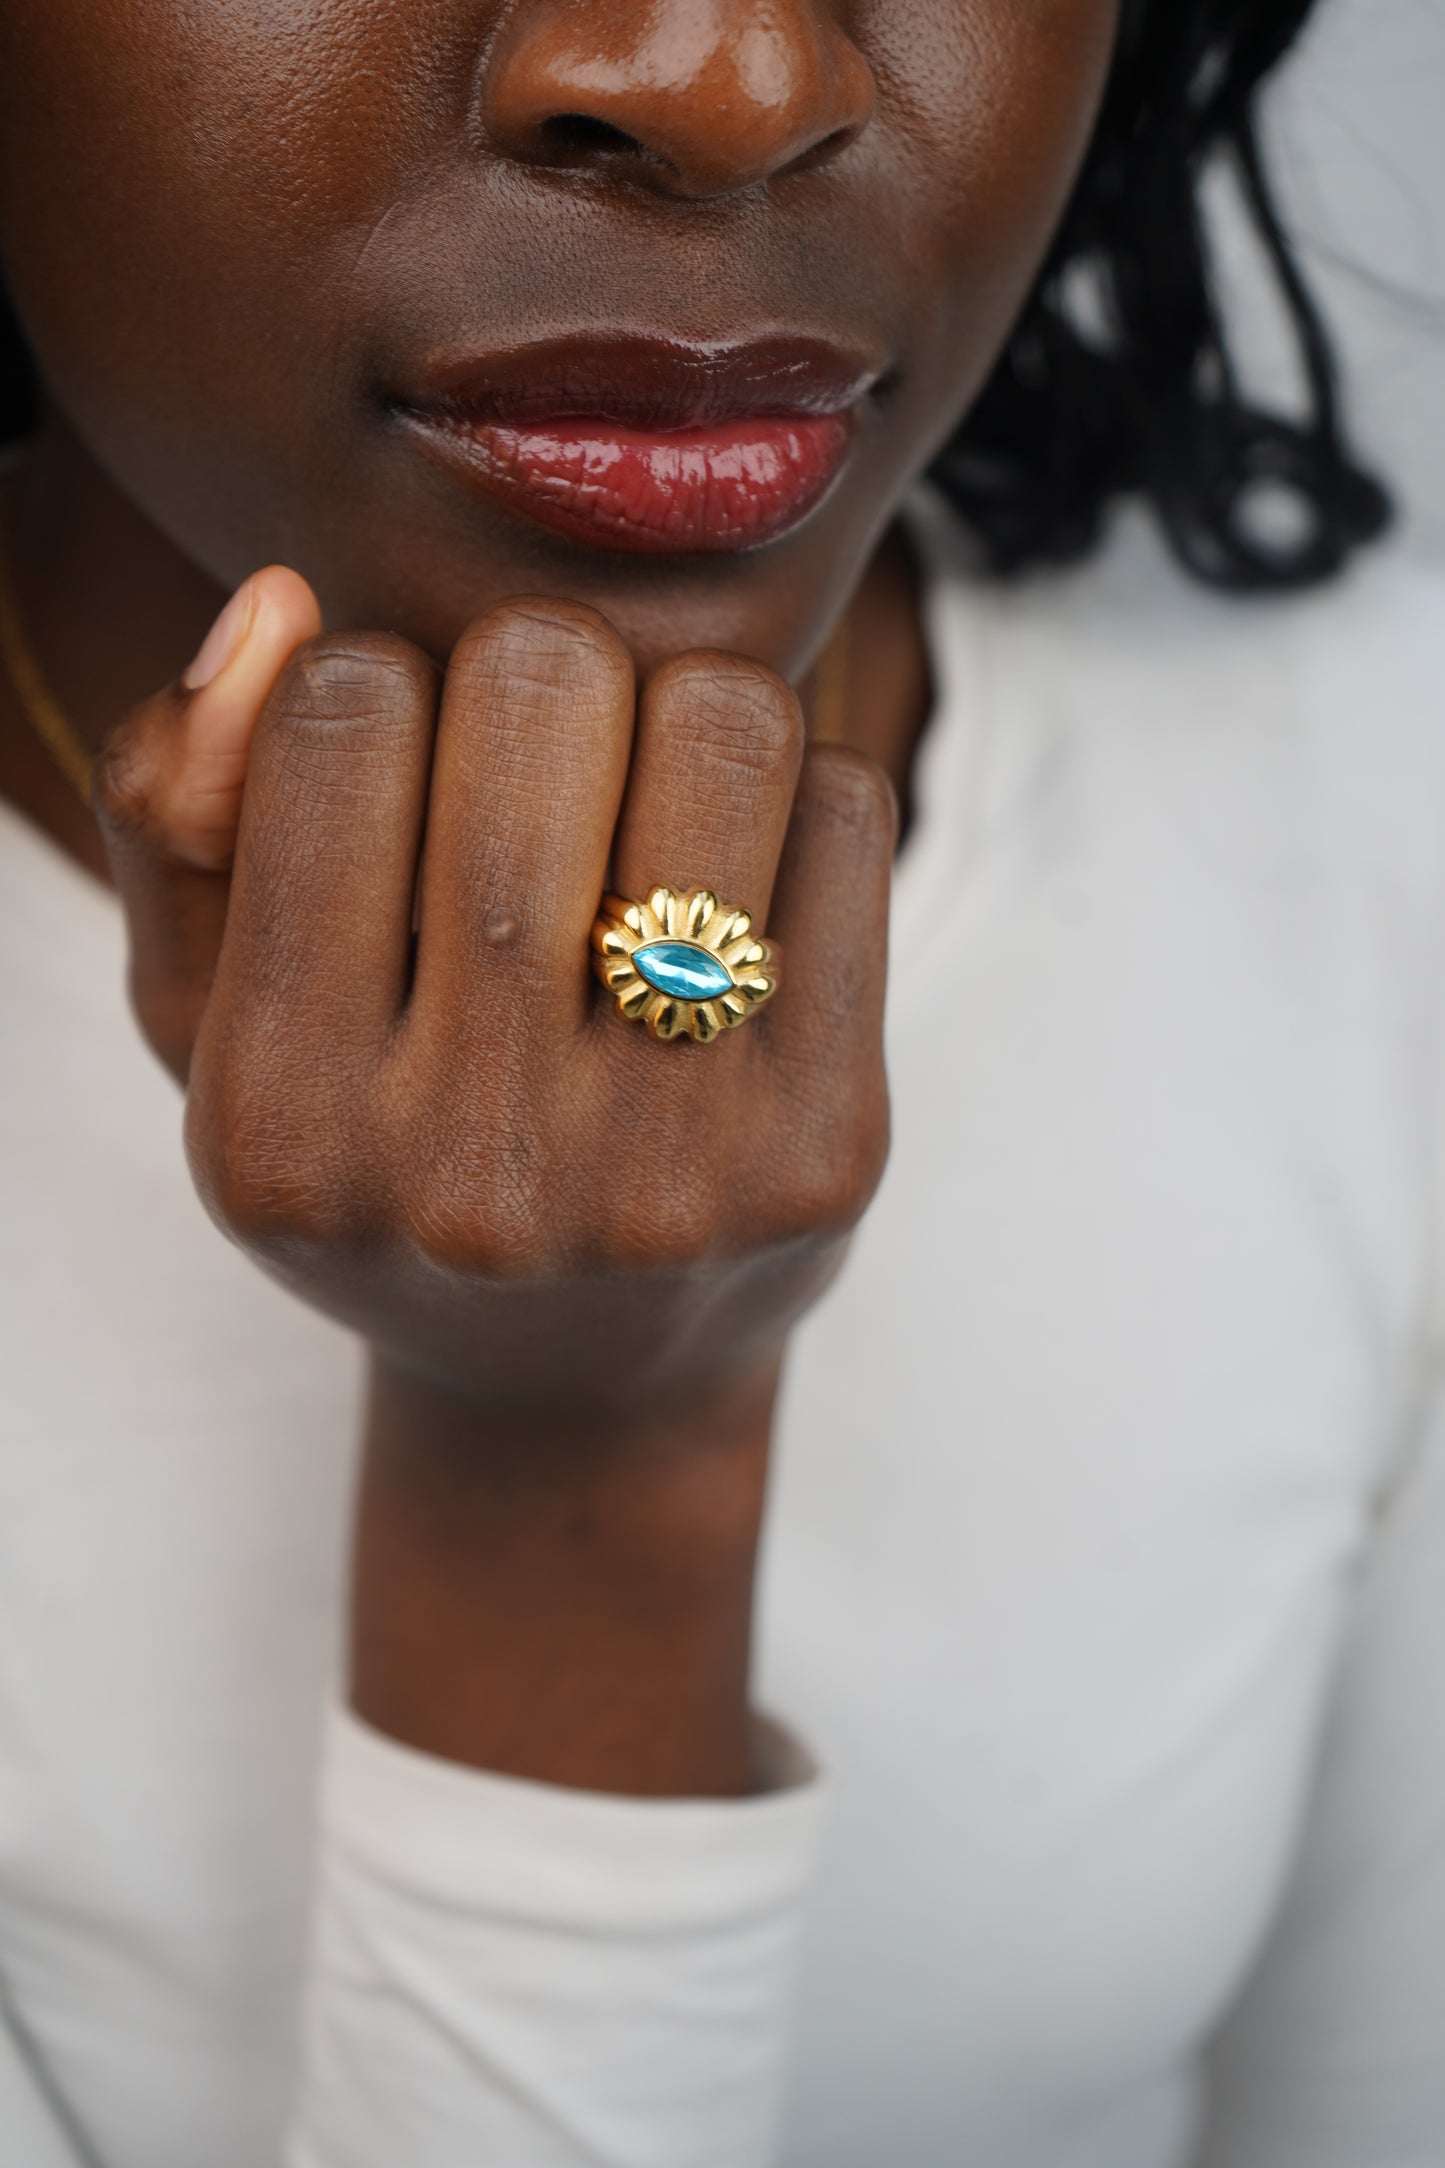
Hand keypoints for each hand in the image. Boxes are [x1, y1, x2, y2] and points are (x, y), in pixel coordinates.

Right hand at [97, 585, 895, 1439]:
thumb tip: (278, 606)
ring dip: (683, 708)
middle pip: (543, 686)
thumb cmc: (379, 1163)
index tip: (404, 769)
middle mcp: (474, 1164)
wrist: (580, 1385)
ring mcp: (668, 1165)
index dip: (381, 682)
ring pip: (725, 723)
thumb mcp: (208, 1027)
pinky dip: (792, 797)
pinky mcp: (826, 1148)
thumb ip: (178, 815)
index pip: (348, 714)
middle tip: (543, 757)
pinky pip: (846, 813)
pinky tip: (741, 890)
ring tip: (646, 800)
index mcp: (286, 1123)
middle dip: (542, 667)